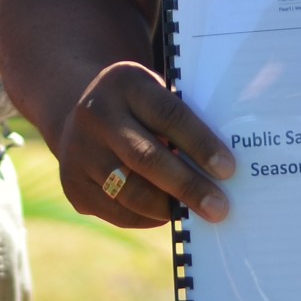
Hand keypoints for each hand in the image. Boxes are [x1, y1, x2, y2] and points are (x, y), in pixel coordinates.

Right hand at [49, 60, 233, 227]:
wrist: (79, 112)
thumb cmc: (140, 107)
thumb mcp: (155, 94)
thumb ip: (181, 121)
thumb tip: (220, 171)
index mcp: (124, 83)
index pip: (168, 115)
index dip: (200, 144)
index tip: (228, 169)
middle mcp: (95, 115)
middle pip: (146, 158)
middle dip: (187, 186)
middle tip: (219, 207)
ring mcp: (78, 152)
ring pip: (130, 191)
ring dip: (168, 207)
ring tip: (197, 214)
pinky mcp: (72, 184)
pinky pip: (117, 211)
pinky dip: (147, 217)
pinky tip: (167, 212)